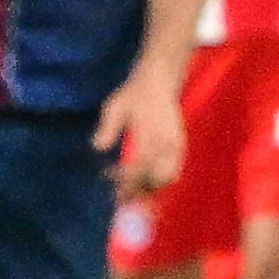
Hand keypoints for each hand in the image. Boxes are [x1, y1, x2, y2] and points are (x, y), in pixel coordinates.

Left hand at [94, 63, 186, 199]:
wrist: (159, 81)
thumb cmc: (134, 94)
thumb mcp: (115, 106)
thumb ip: (107, 127)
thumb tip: (98, 147)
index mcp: (150, 135)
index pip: (138, 168)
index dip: (125, 181)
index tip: (111, 183)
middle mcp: (166, 144)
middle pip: (155, 179)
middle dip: (138, 192)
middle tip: (119, 197)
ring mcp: (175, 147)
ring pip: (166, 179)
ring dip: (150, 190)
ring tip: (132, 194)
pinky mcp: (180, 147)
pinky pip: (173, 172)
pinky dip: (160, 183)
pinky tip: (145, 184)